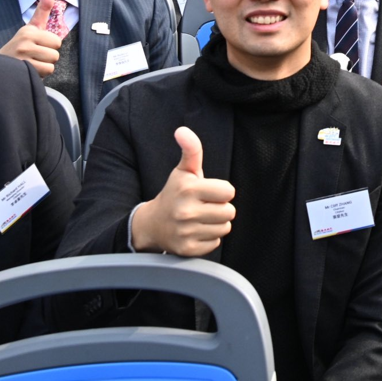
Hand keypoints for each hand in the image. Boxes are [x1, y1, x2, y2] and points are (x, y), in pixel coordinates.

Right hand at [0, 0, 61, 76]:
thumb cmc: (20, 46)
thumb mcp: (31, 28)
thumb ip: (43, 10)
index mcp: (28, 31)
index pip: (57, 41)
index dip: (50, 46)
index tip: (37, 46)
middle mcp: (24, 41)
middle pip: (55, 54)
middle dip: (47, 57)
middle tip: (34, 56)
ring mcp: (22, 56)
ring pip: (51, 64)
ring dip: (44, 67)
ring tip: (31, 63)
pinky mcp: (23, 69)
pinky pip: (46, 72)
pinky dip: (40, 75)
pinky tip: (29, 71)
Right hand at [130, 127, 236, 255]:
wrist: (152, 224)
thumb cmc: (174, 194)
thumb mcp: (183, 171)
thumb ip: (191, 150)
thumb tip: (183, 130)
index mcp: (188, 189)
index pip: (229, 191)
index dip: (222, 191)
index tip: (209, 192)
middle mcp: (186, 212)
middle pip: (229, 211)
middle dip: (220, 208)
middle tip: (205, 206)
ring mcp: (186, 232)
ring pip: (224, 228)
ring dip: (216, 223)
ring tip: (201, 218)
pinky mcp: (188, 249)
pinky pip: (216, 243)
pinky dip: (209, 238)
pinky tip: (196, 231)